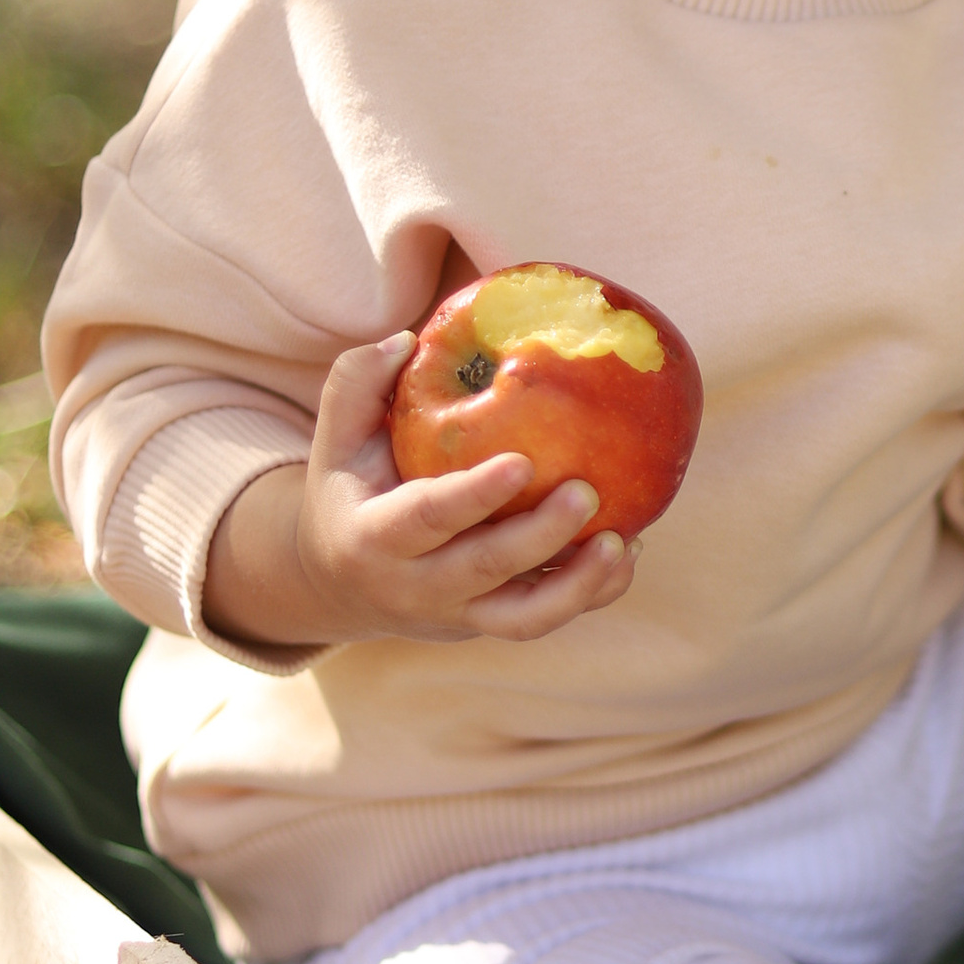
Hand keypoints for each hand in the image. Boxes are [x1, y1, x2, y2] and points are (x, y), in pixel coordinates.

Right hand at [201, 333, 639, 648]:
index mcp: (374, 537)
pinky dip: (595, 592)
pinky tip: (627, 549)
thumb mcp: (335, 441)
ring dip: (580, 585)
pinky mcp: (493, 624)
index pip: (426, 518)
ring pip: (525, 619)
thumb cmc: (350, 490)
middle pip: (485, 569)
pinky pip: (550, 618)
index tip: (520, 462)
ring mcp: (460, 614)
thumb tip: (406, 339)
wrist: (342, 584)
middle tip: (588, 491)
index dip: (472, 496)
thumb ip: (356, 385)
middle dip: (540, 536)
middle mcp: (417, 586)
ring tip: (623, 540)